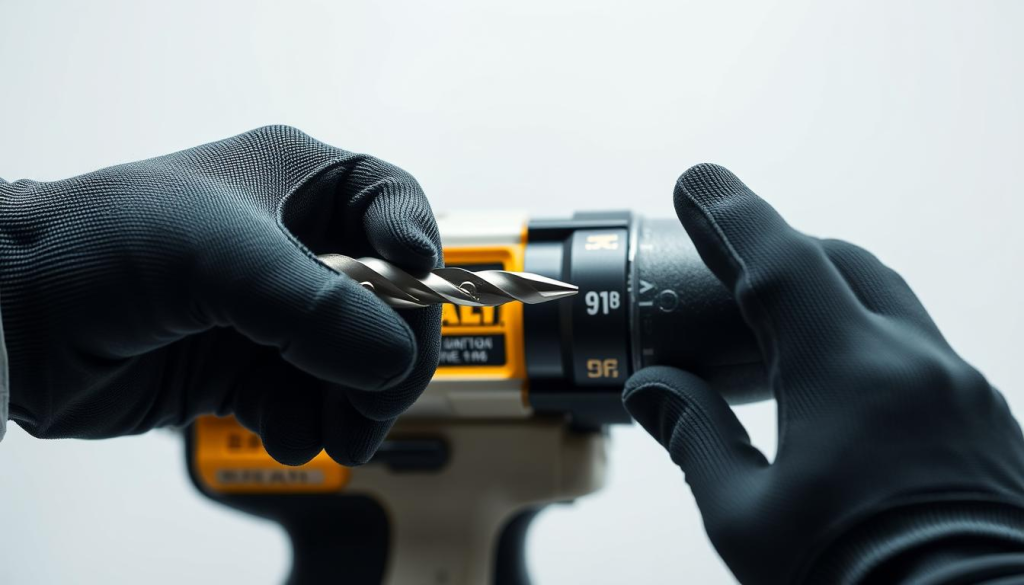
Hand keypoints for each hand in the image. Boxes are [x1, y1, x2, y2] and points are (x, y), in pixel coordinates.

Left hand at [0, 125, 441, 466]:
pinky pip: (312, 404)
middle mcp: (295, 247)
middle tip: (379, 399)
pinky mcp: (248, 369)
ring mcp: (275, 313)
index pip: (394, 206)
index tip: (420, 291)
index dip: (418, 251)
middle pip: (391, 301)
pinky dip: (309, 427)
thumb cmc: (100, 244)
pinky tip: (286, 432)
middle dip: (392, 355)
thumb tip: (393, 358)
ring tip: (335, 434)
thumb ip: (318, 308)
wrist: (15, 317)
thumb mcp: (222, 254)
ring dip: (356, 405)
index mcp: (296, 184)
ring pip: (359, 363)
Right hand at [624, 164, 1023, 583]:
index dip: (732, 215)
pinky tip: (845, 390)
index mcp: (847, 376)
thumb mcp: (747, 519)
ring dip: (830, 295)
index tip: (697, 184)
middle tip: (730, 263)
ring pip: (888, 303)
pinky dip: (870, 342)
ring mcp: (960, 390)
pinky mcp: (985, 422)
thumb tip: (654, 391)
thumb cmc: (859, 582)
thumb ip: (697, 438)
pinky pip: (919, 351)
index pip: (780, 263)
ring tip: (780, 329)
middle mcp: (913, 365)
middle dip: (780, 252)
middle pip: (841, 265)